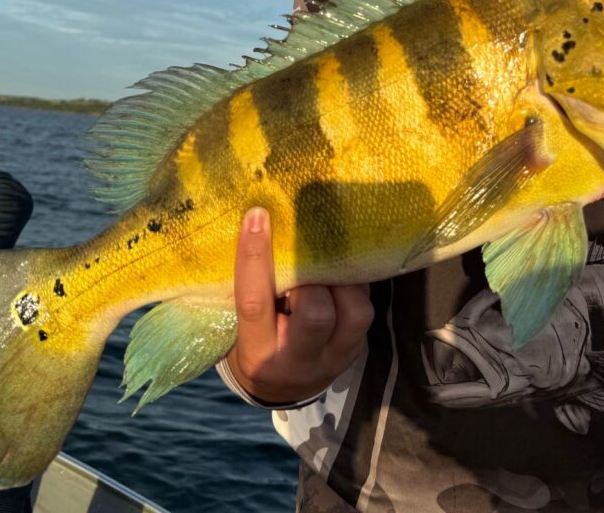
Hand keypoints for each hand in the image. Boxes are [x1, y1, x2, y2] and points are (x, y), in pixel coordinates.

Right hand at [225, 207, 373, 404]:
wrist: (279, 388)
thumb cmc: (252, 341)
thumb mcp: (237, 325)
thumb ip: (251, 289)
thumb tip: (261, 225)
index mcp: (256, 354)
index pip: (254, 304)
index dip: (255, 257)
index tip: (256, 215)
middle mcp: (298, 362)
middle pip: (315, 315)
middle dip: (311, 278)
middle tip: (302, 260)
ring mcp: (334, 359)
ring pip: (354, 313)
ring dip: (341, 280)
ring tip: (326, 266)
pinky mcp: (356, 351)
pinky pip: (366, 311)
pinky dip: (354, 285)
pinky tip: (341, 273)